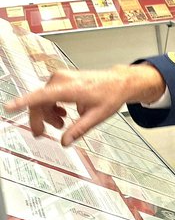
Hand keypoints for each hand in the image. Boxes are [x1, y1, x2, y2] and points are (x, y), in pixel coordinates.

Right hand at [4, 64, 165, 145]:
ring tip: (61, 124)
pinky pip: (48, 95)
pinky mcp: (61, 79)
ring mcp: (60, 77)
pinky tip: (62, 114)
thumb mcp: (97, 116)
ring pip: (42, 99)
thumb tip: (64, 142)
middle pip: (39, 101)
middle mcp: (62, 79)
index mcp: (70, 88)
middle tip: (42, 133)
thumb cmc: (110, 95)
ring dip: (48, 114)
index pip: (41, 96)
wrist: (119, 82)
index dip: (23, 102)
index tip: (9, 107)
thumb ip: (79, 129)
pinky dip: (52, 107)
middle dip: (39, 119)